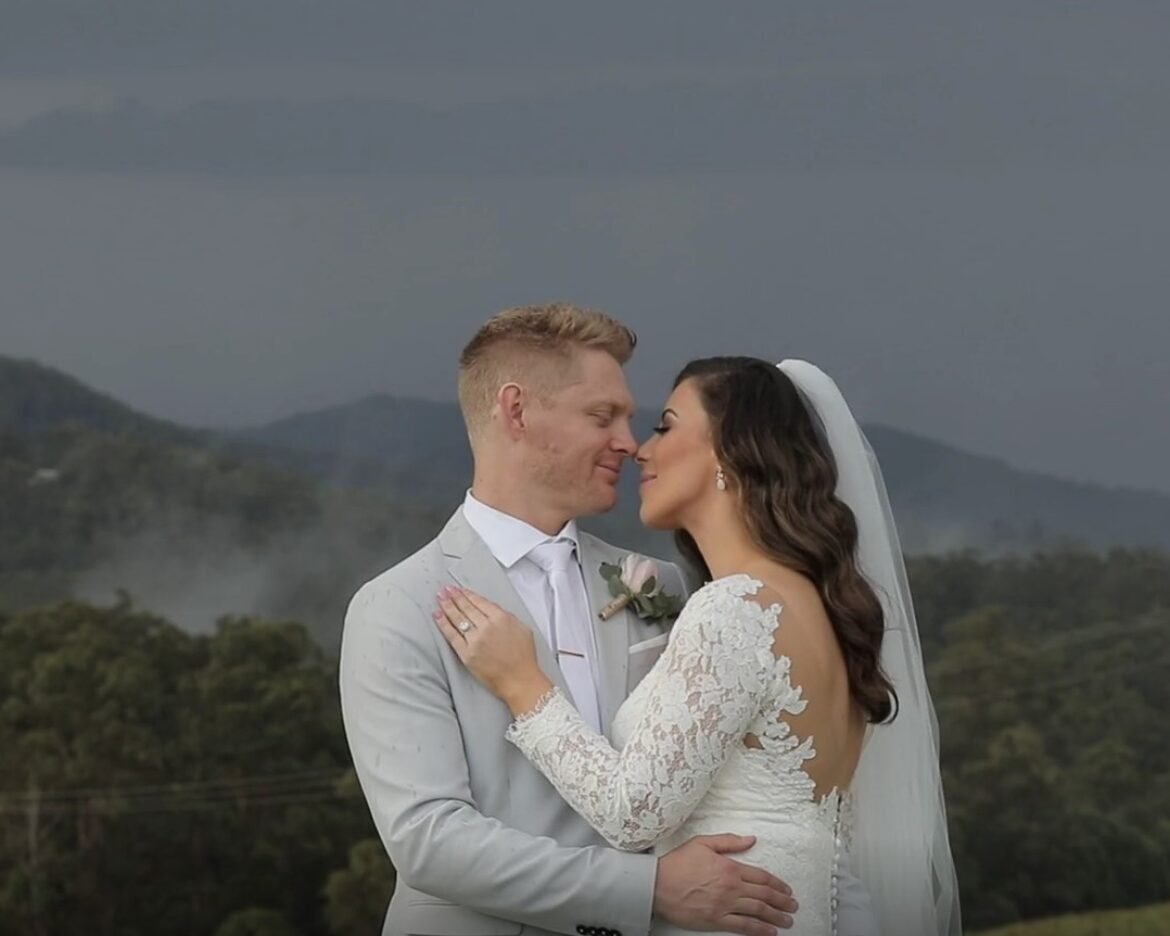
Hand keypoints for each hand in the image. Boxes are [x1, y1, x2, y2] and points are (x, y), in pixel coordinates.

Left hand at [433, 586, 551, 711]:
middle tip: (445, 590)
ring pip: (457, 618)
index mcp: (501, 618)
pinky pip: (452, 635)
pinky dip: (443, 624)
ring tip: (439, 598)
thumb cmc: (524, 657)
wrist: (519, 680)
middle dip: (454, 596)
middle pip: (466, 607)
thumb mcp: (522, 628)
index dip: (467, 594)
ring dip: (447, 606)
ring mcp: (475, 640)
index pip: (479, 601)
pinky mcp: (467, 654)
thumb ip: (507, 616)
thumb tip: (493, 609)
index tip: (460, 589)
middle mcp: (487, 626)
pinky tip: (438, 616)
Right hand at [653, 834, 796, 935]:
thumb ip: (729, 842)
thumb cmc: (678, 863)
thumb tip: (751, 839)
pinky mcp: (716, 920)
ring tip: (788, 920)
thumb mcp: (703, 843)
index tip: (787, 889)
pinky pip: (743, 926)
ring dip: (776, 916)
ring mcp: (725, 905)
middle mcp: (731, 887)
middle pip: (764, 895)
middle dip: (782, 901)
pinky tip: (770, 932)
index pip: (761, 876)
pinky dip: (759, 930)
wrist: (658, 884)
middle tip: (793, 906)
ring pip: (758, 911)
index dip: (777, 884)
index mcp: (730, 867)